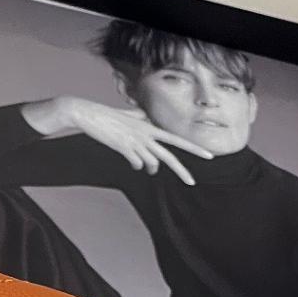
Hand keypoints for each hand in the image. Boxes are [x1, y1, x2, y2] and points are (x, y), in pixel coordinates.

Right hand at [27, 96, 210, 185]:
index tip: (208, 155)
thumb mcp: (129, 115)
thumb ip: (142, 119)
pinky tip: (132, 162)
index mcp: (150, 126)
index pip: (177, 139)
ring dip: (149, 168)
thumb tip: (148, 122)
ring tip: (146, 168)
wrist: (89, 113)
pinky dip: (136, 165)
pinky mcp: (123, 147)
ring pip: (151, 163)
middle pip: (169, 156)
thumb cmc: (108, 115)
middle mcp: (146, 134)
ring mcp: (135, 141)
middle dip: (182, 170)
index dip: (194, 148)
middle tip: (192, 182)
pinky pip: (137, 163)